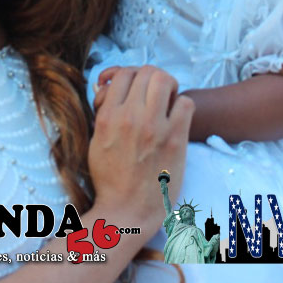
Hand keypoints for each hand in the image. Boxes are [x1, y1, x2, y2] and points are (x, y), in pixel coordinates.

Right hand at [89, 66, 193, 229]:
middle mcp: (130, 118)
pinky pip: (186, 103)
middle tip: (155, 93)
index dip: (131, 76)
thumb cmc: (110, 179)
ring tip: (167, 101)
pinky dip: (183, 105)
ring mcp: (154, 127)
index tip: (136, 89)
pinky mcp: (175, 138)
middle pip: (147, 72)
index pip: (123, 74)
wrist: (127, 211)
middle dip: (151, 78)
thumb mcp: (95, 142)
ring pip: (166, 80)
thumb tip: (110, 88)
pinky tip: (178, 118)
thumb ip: (103, 113)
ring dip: (169, 86)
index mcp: (107, 118)